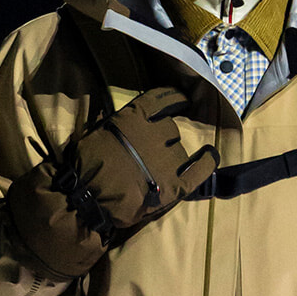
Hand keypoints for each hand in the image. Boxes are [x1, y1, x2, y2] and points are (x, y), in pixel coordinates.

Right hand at [6, 86, 218, 278]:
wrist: (87, 198)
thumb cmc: (84, 167)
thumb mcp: (96, 133)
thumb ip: (116, 126)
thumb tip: (123, 123)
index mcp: (133, 118)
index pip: (161, 99)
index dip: (173, 97)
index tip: (181, 98)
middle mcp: (155, 134)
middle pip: (170, 129)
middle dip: (163, 138)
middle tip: (150, 152)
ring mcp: (167, 160)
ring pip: (180, 148)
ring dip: (173, 153)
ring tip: (166, 162)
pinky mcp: (174, 185)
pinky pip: (199, 171)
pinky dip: (207, 162)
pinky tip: (211, 155)